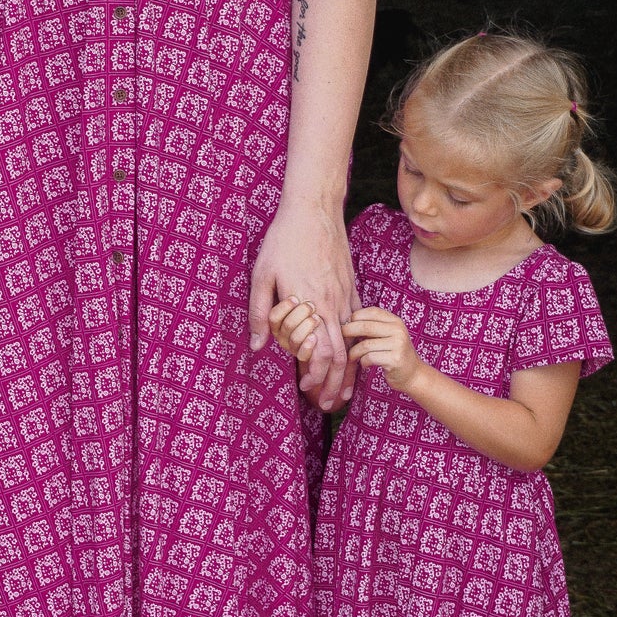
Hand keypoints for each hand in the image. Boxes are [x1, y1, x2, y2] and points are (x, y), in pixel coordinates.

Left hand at [249, 197, 358, 409]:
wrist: (313, 210)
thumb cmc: (284, 241)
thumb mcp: (262, 275)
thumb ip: (261, 312)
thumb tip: (258, 346)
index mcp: (309, 305)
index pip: (318, 351)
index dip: (315, 375)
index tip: (307, 390)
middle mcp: (332, 305)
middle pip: (340, 355)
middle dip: (335, 383)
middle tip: (330, 405)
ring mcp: (346, 296)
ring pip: (353, 342)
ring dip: (350, 371)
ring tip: (346, 392)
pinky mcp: (352, 287)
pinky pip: (359, 323)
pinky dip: (358, 346)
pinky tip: (355, 357)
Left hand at [342, 307, 421, 391]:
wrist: (413, 375)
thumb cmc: (393, 354)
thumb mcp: (386, 337)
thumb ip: (371, 328)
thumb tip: (345, 324)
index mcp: (395, 321)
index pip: (371, 311)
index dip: (355, 317)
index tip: (346, 325)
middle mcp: (398, 330)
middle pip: (365, 326)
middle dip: (348, 332)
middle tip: (340, 340)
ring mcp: (398, 344)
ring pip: (365, 344)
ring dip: (354, 352)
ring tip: (352, 357)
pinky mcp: (395, 359)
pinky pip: (369, 358)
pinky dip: (363, 362)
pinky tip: (364, 364)